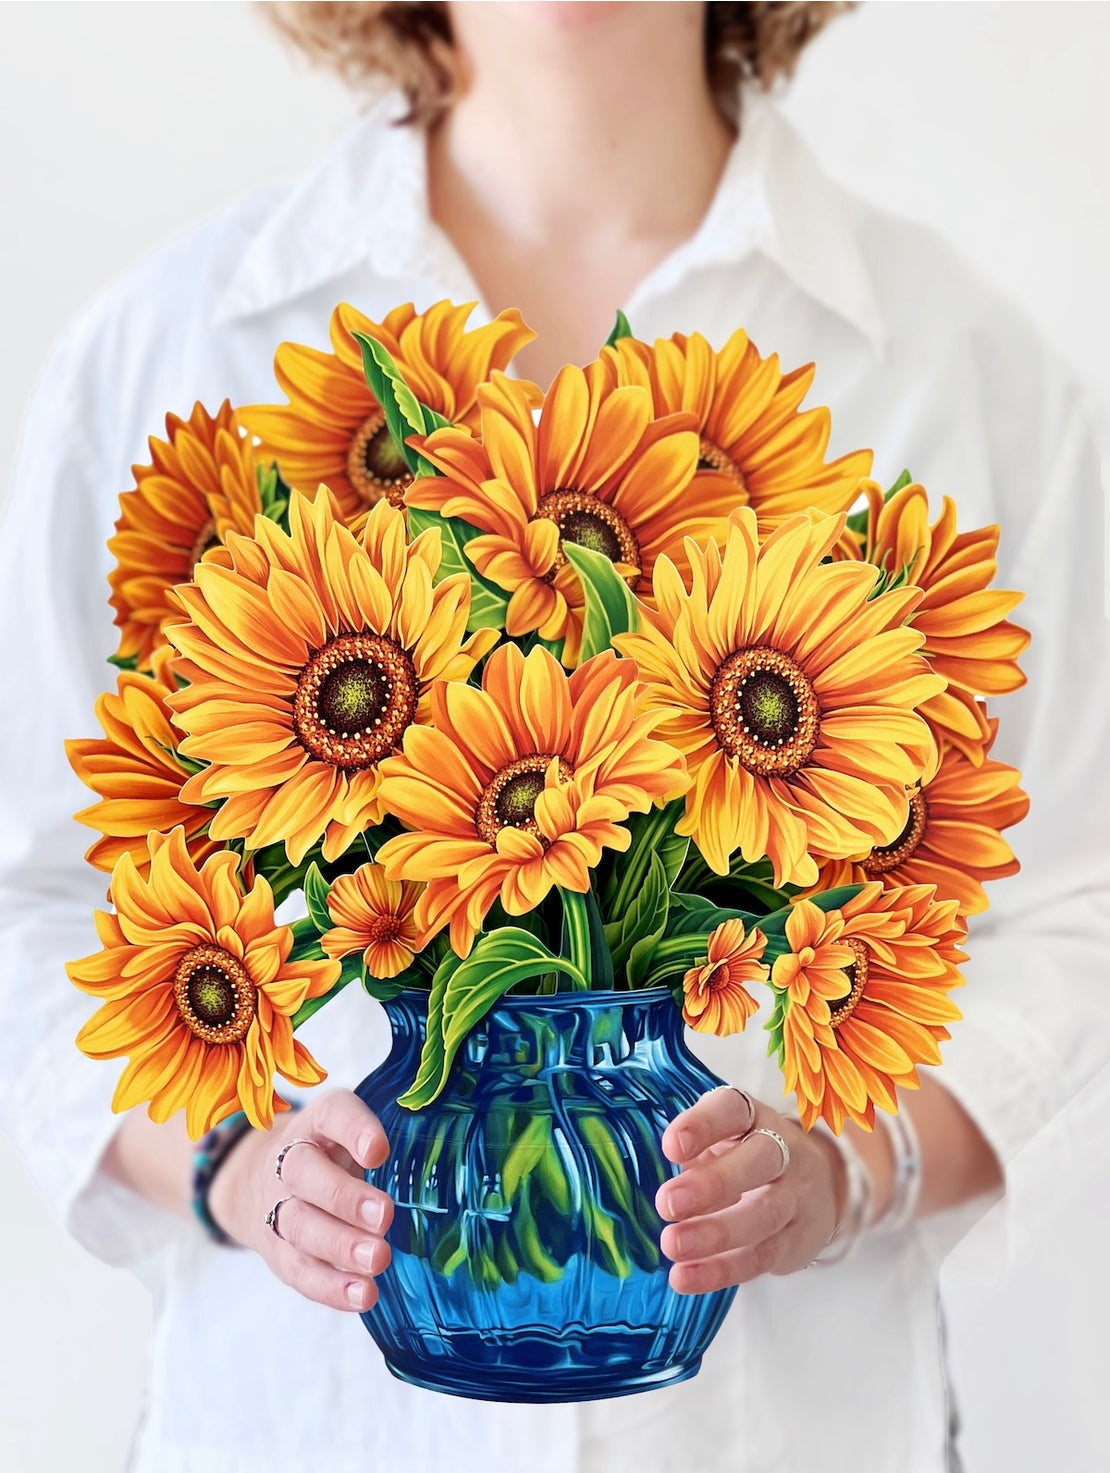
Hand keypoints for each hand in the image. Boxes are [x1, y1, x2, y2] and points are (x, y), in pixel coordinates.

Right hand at [207, 1088, 393, 1312]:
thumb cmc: (331, 1154)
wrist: (266, 1183)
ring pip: (300, 1226)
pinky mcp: (278, 1252)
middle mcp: (289, 1160)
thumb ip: (383, 1142)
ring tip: (378, 1259)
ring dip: (340, 1245)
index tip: (380, 1151)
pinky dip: (331, 1287)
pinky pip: (299, 1271)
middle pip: (305, 1174)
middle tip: (385, 1215)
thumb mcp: (351, 1134)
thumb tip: (439, 1162)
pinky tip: (364, 1295)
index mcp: (317, 1122)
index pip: (331, 1114)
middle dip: (344, 1197)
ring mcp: (277, 1207)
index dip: (354, 1130)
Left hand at [656, 1087, 845, 1293]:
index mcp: (755, 1117)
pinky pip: (761, 1257)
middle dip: (712, 1184)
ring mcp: (797, 1196)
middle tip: (667, 1203)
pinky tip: (685, 1276)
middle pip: (759, 1161)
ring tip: (671, 1245)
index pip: (734, 1110)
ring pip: (762, 1215)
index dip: (703, 1125)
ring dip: (714, 1233)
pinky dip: (721, 1270)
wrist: (821, 1185)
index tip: (670, 1146)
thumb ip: (692, 1151)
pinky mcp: (798, 1240)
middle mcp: (784, 1151)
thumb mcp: (724, 1139)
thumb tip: (641, 1177)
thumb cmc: (747, 1156)